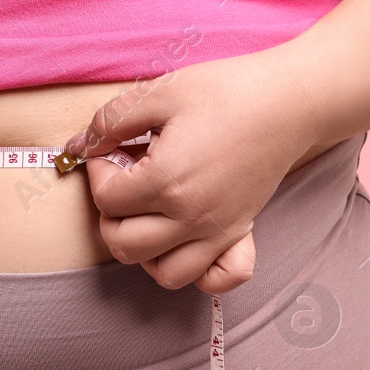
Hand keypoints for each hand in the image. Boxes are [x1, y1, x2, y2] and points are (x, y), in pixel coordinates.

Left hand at [66, 50, 309, 293]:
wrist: (289, 100)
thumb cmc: (227, 91)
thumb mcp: (161, 92)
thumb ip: (111, 120)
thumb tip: (80, 143)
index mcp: (166, 181)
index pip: (107, 199)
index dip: (97, 171)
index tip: (110, 149)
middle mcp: (190, 217)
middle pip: (124, 244)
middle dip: (110, 215)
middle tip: (123, 181)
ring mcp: (218, 230)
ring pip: (164, 274)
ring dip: (145, 251)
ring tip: (148, 214)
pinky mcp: (240, 232)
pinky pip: (219, 279)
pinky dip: (199, 273)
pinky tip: (187, 241)